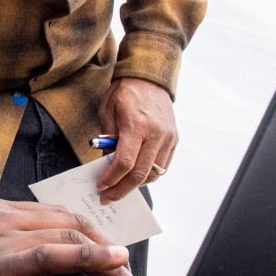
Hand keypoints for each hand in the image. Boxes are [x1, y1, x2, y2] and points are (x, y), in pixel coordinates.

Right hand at [0, 199, 144, 275]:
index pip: (56, 218)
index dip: (90, 236)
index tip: (113, 259)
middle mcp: (1, 216)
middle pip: (70, 222)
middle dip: (106, 247)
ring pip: (68, 234)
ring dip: (106, 259)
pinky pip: (51, 253)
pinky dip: (87, 255)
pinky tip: (111, 261)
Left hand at [96, 77, 177, 202]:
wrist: (149, 78)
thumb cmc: (124, 93)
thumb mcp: (106, 112)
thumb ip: (106, 140)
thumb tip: (105, 166)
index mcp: (136, 125)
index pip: (125, 162)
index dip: (111, 179)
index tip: (101, 187)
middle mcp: (156, 133)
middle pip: (140, 174)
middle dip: (121, 189)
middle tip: (108, 197)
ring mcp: (168, 137)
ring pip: (154, 174)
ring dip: (136, 185)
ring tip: (120, 187)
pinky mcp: (174, 139)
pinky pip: (163, 166)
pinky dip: (149, 175)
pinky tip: (135, 176)